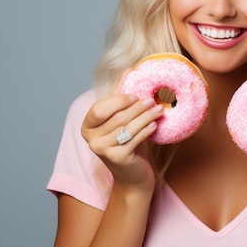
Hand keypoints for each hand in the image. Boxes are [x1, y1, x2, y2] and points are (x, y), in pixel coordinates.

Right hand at [81, 77, 163, 192]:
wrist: (133, 176)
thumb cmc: (128, 145)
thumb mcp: (122, 120)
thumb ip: (122, 97)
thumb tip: (129, 69)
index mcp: (87, 127)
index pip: (100, 108)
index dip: (117, 100)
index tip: (135, 95)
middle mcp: (91, 139)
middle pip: (117, 117)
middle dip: (137, 107)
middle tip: (153, 100)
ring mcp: (102, 150)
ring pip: (127, 127)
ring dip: (145, 116)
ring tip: (159, 109)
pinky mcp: (117, 158)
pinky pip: (134, 138)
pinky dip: (146, 130)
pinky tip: (155, 124)